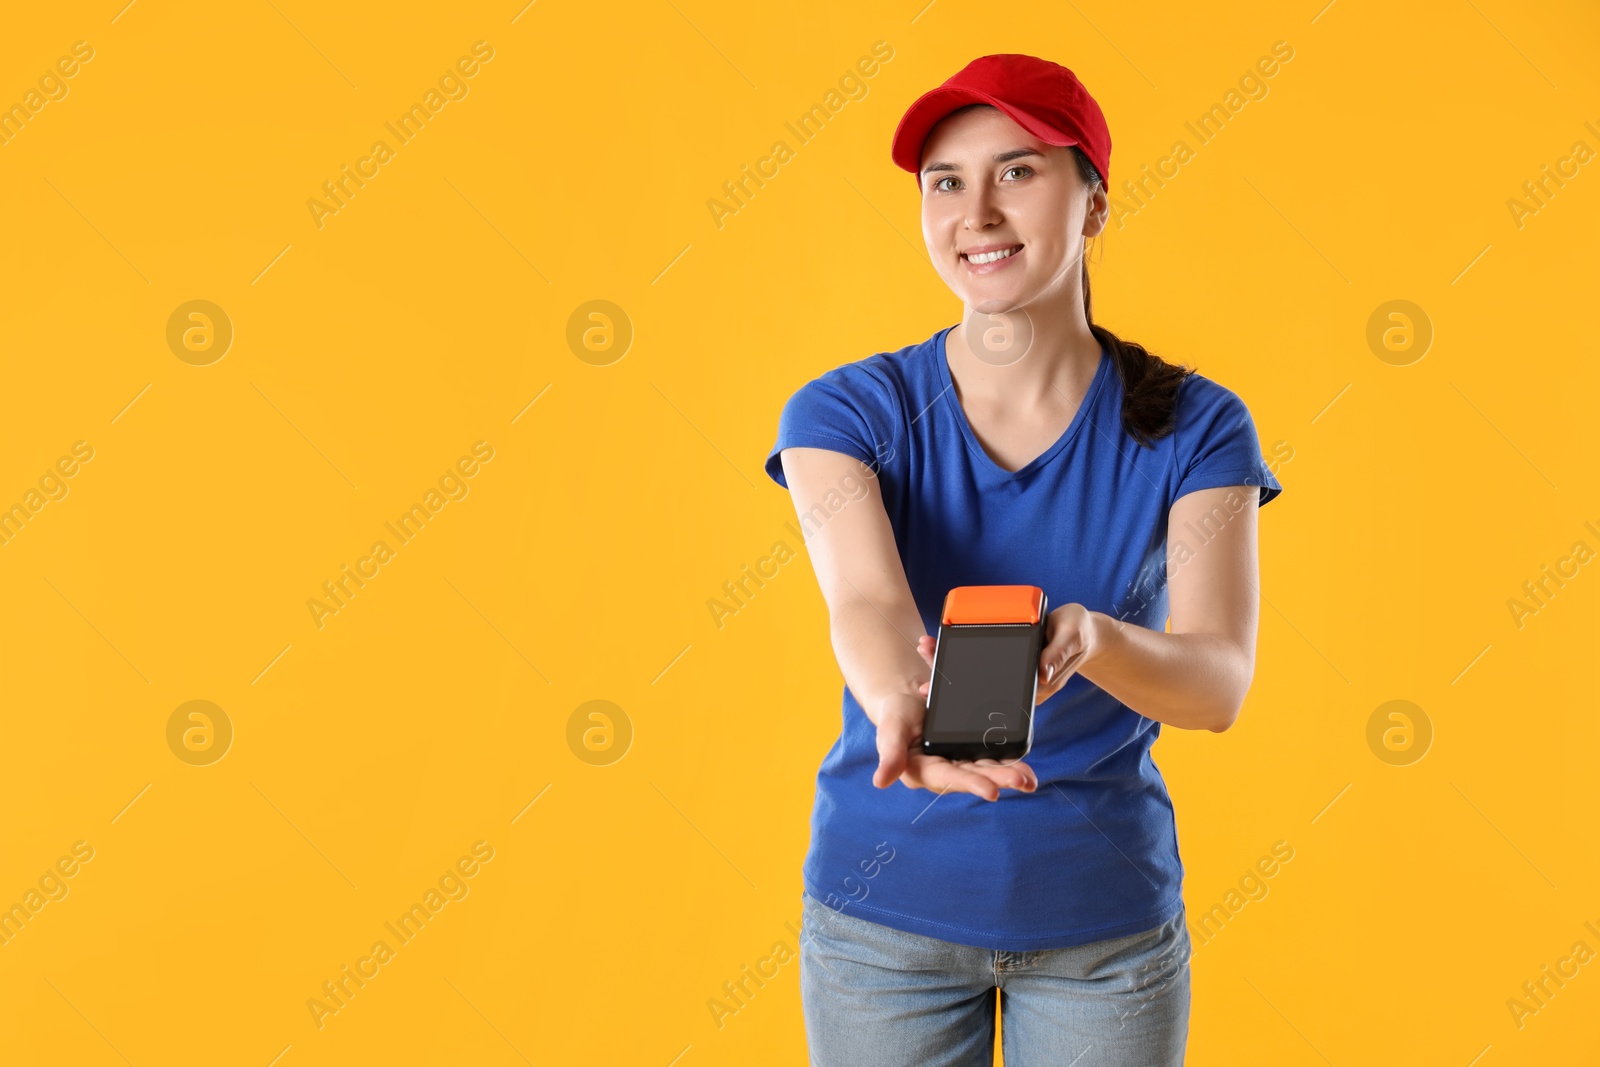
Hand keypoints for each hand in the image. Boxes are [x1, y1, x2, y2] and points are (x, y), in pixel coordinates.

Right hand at [871, 689, 1036, 801]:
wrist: (908, 700)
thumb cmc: (896, 716)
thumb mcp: (891, 730)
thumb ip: (890, 753)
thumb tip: (879, 782)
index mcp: (923, 771)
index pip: (949, 779)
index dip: (971, 784)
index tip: (992, 791)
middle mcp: (945, 771)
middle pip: (974, 776)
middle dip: (999, 779)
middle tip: (1023, 781)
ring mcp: (960, 762)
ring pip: (987, 769)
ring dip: (1009, 775)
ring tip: (1030, 780)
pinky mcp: (971, 751)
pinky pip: (993, 757)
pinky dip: (1010, 761)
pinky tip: (1027, 769)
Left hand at [913, 603, 1103, 710]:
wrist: (1083, 633)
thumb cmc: (1078, 633)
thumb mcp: (1071, 636)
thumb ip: (1058, 653)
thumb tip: (1043, 672)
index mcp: (1035, 684)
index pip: (999, 694)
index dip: (971, 693)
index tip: (947, 689)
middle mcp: (1019, 683)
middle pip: (981, 688)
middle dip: (951, 683)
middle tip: (923, 683)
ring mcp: (1013, 674)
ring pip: (976, 676)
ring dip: (950, 665)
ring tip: (926, 651)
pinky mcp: (1010, 662)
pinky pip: (981, 663)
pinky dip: (960, 654)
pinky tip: (940, 647)